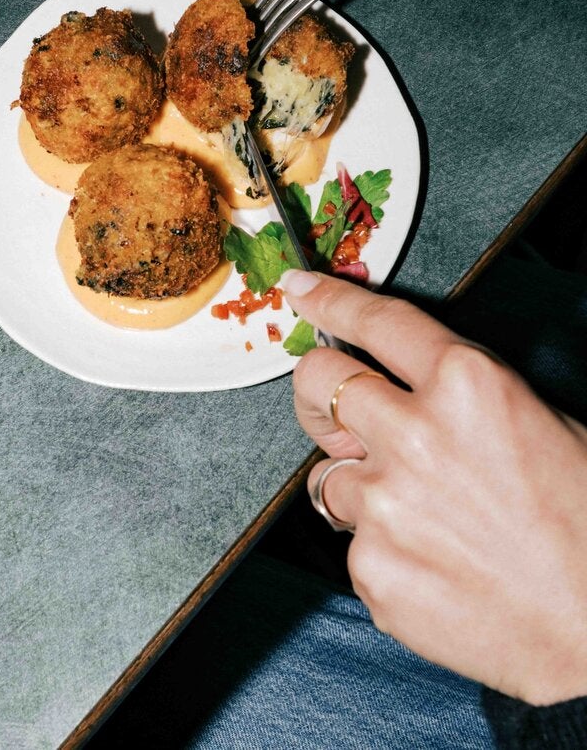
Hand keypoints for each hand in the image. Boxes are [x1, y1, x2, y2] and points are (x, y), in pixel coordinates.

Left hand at [284, 268, 586, 704]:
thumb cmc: (583, 528)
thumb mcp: (543, 422)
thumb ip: (462, 391)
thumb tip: (400, 376)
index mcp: (469, 385)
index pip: (374, 321)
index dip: (327, 299)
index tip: (300, 292)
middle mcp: (417, 434)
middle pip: (317, 381)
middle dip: (319, 391)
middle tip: (338, 413)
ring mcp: (386, 503)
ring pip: (325, 472)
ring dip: (358, 486)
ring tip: (422, 518)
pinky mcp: (370, 566)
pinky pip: (351, 542)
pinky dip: (380, 550)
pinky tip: (432, 565)